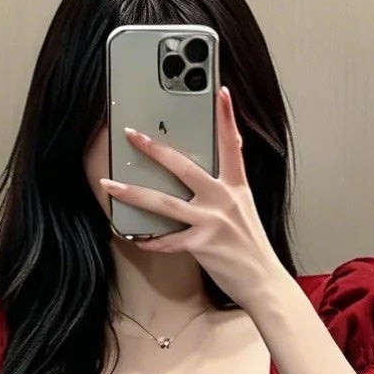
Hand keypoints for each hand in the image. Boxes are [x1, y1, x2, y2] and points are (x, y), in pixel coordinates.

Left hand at [99, 87, 284, 311]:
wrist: (264, 282)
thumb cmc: (252, 248)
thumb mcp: (244, 210)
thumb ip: (227, 192)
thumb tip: (204, 180)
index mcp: (236, 187)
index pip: (233, 145)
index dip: (227, 117)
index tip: (221, 91)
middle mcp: (224, 199)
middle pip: (183, 167)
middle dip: (154, 149)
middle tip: (132, 134)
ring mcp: (212, 221)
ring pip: (164, 202)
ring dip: (132, 193)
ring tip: (109, 184)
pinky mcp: (202, 245)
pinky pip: (168, 240)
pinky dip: (150, 240)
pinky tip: (135, 238)